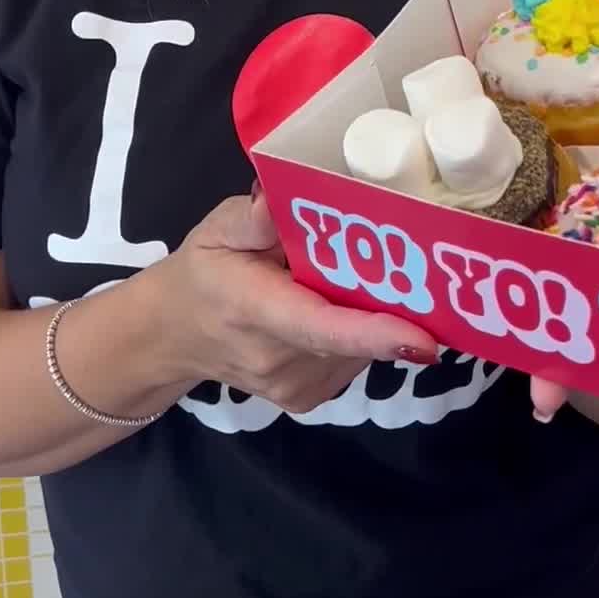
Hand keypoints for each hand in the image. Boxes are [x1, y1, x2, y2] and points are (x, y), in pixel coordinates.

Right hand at [150, 187, 438, 415]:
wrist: (173, 335)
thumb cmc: (203, 272)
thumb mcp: (216, 230)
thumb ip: (248, 218)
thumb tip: (272, 199)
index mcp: (253, 311)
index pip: (319, 327)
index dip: (374, 332)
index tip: (425, 338)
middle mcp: (277, 360)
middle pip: (353, 336)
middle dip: (392, 306)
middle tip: (423, 268)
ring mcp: (294, 388)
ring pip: (360, 350)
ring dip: (373, 316)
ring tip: (364, 279)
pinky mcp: (307, 399)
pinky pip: (353, 361)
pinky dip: (360, 334)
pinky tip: (343, 306)